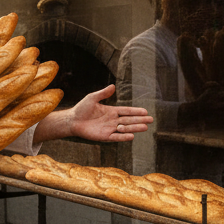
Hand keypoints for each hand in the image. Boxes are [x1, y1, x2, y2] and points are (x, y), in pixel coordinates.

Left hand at [36, 85, 153, 142]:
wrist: (72, 120)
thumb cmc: (82, 108)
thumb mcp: (92, 98)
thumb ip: (103, 93)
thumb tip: (113, 86)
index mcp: (111, 111)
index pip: (127, 111)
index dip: (136, 111)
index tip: (145, 112)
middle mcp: (112, 120)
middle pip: (129, 120)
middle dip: (140, 120)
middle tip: (151, 120)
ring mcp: (109, 129)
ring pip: (125, 129)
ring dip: (134, 128)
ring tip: (145, 127)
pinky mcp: (104, 136)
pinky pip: (116, 137)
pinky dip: (123, 137)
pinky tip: (131, 136)